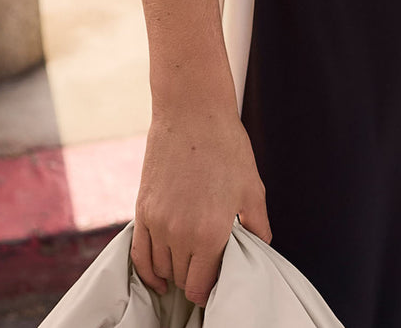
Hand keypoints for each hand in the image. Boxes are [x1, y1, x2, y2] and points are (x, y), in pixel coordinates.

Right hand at [130, 96, 271, 307]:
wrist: (192, 110)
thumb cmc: (225, 145)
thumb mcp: (252, 187)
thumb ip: (258, 227)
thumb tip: (262, 249)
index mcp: (210, 233)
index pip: (201, 286)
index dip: (209, 290)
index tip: (216, 283)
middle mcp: (179, 234)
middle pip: (181, 279)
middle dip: (194, 279)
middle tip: (206, 269)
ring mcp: (157, 223)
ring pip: (160, 268)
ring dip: (173, 272)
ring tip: (187, 265)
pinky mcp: (142, 210)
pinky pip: (138, 254)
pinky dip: (147, 270)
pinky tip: (157, 275)